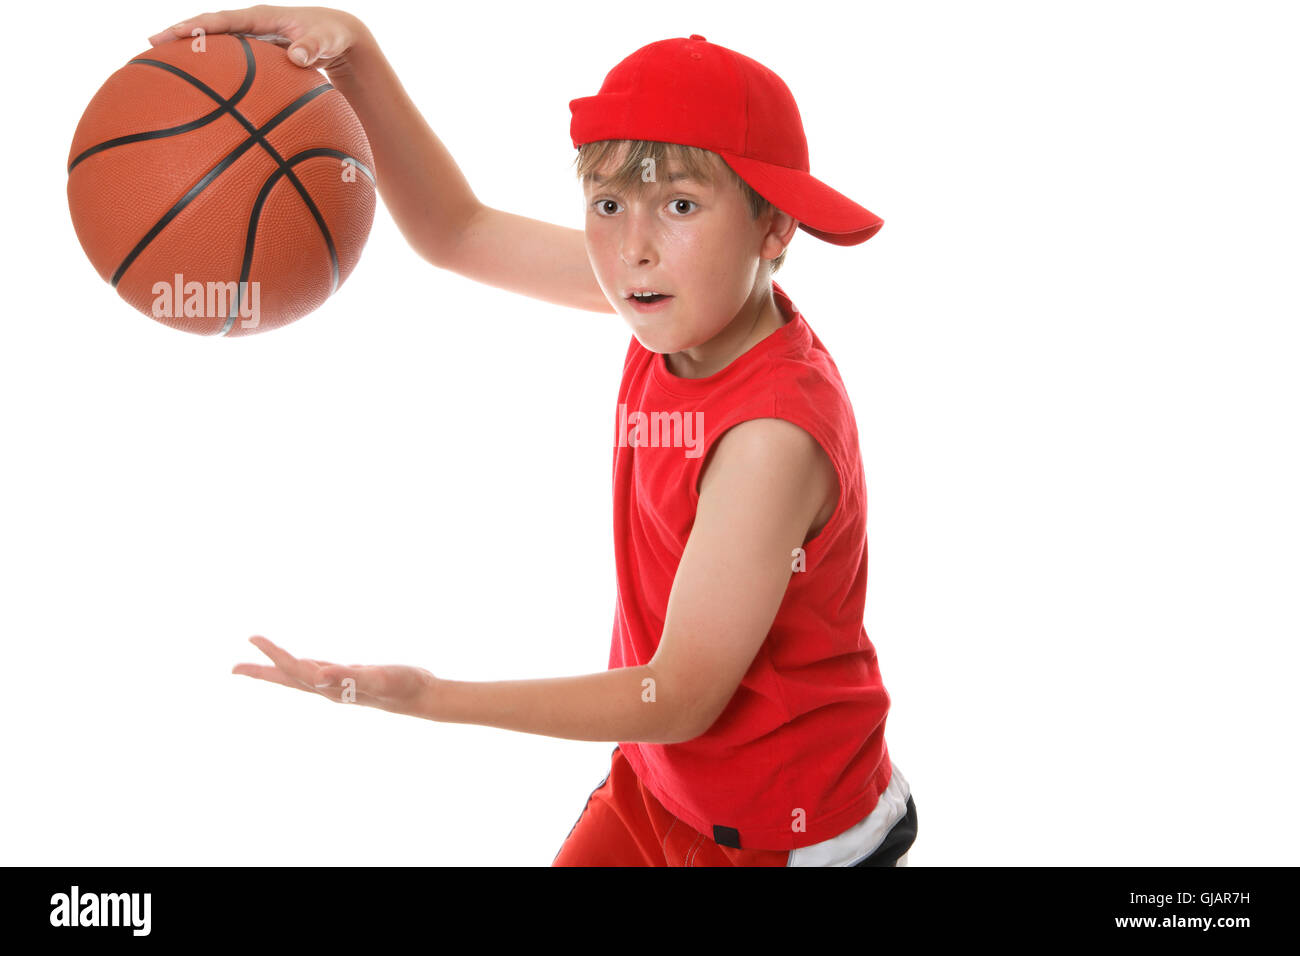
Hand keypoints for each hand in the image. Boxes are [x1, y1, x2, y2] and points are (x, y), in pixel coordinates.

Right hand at [147, 5, 370, 75]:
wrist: (338, 34)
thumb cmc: (330, 34)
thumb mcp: (325, 39)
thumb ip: (311, 48)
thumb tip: (297, 58)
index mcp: (261, 16)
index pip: (222, 19)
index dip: (199, 26)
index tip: (176, 33)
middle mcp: (250, 24)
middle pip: (209, 28)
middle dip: (180, 35)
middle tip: (151, 45)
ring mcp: (250, 38)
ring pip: (215, 44)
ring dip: (191, 52)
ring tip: (160, 66)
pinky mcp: (254, 52)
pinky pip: (228, 59)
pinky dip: (212, 68)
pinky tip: (199, 90)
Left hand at [232, 635, 435, 718]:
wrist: (423, 698)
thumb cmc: (403, 686)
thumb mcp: (377, 677)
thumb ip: (349, 676)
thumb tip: (317, 676)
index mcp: (330, 687)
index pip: (293, 669)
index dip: (273, 654)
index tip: (253, 637)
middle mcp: (329, 689)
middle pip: (288, 679)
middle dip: (261, 673)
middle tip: (233, 669)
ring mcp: (339, 686)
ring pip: (301, 677)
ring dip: (280, 671)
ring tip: (263, 664)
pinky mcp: (350, 681)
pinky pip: (318, 673)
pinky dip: (305, 667)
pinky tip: (307, 666)